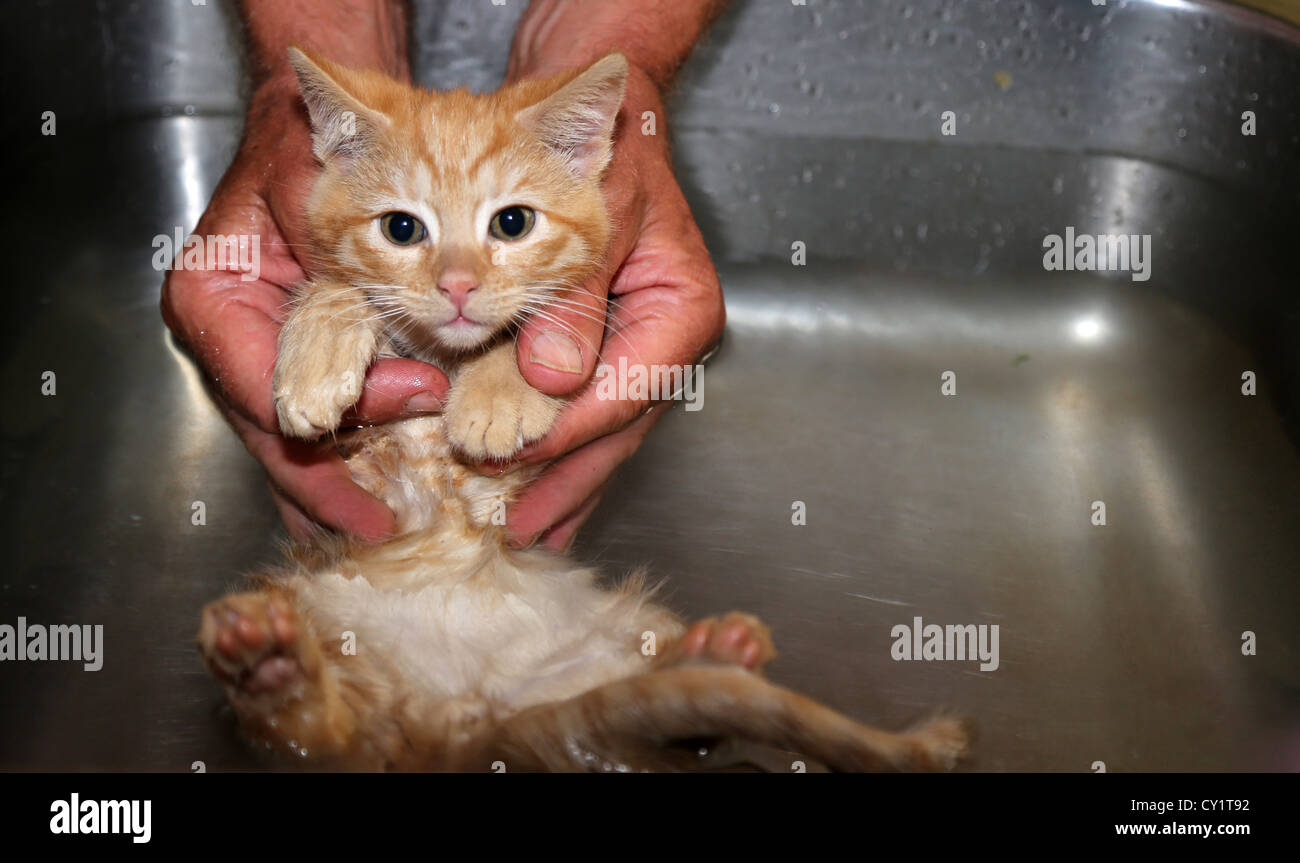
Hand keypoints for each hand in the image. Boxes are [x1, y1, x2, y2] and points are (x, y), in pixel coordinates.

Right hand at [161, 79, 447, 541]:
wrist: (333, 123)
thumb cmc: (320, 149)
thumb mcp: (334, 208)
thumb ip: (363, 296)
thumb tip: (418, 395)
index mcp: (214, 301)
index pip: (264, 394)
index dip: (333, 429)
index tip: (398, 446)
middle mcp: (231, 339)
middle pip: (275, 435)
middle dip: (329, 488)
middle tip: (385, 534)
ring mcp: (264, 355)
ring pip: (296, 441)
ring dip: (343, 485)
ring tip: (389, 529)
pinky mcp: (304, 361)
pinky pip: (327, 419)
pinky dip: (358, 454)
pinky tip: (388, 491)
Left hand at [503, 65, 725, 550]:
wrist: (597, 119)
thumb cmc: (602, 155)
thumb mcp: (594, 216)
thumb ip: (575, 300)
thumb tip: (551, 379)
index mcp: (679, 311)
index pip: (623, 391)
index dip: (567, 434)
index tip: (510, 462)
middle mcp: (665, 342)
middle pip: (617, 428)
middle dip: (567, 481)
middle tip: (523, 535)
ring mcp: (641, 351)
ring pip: (602, 429)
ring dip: (562, 479)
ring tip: (529, 531)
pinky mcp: (611, 351)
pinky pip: (584, 409)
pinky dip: (556, 445)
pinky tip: (535, 485)